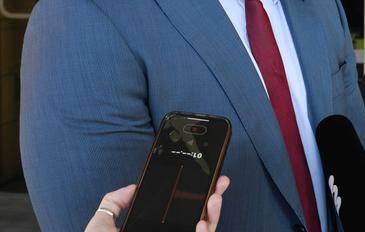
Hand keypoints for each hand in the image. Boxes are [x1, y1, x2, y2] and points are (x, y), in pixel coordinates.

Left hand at [84, 176, 229, 231]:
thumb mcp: (102, 225)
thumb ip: (113, 203)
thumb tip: (132, 188)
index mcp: (156, 231)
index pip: (181, 211)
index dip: (194, 195)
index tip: (202, 180)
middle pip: (199, 217)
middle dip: (212, 198)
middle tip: (219, 182)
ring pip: (205, 230)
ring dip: (214, 213)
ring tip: (214, 198)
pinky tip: (201, 223)